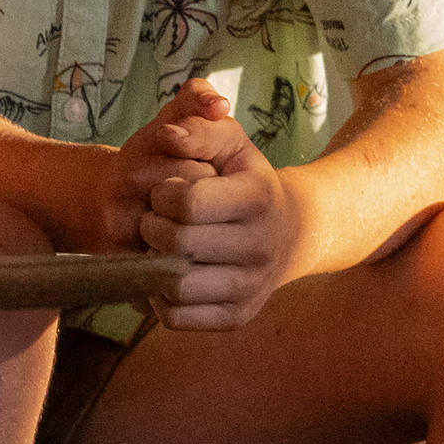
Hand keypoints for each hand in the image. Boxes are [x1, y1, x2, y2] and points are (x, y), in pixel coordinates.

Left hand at [120, 74, 298, 325]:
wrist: (290, 231)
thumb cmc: (245, 180)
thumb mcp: (231, 143)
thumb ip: (201, 127)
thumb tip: (169, 134)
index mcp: (260, 199)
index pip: (187, 204)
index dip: (163, 195)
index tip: (168, 191)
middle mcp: (261, 247)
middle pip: (175, 245)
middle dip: (152, 226)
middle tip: (157, 218)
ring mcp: (251, 288)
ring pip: (173, 287)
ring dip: (152, 264)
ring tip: (160, 246)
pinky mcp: (236, 317)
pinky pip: (175, 317)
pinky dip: (157, 298)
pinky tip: (166, 273)